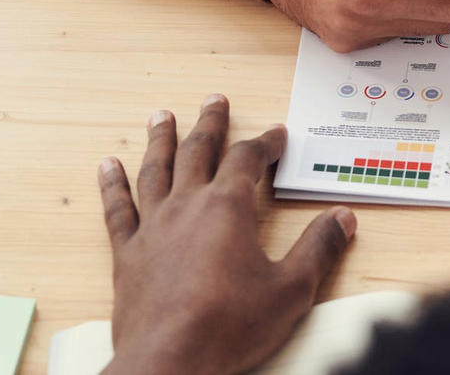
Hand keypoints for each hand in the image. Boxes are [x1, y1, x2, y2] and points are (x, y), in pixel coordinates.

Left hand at [98, 95, 356, 374]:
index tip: (277, 134)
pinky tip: (107, 166)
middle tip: (215, 100)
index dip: (266, 143)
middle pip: (198, 152)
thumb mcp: (292, 289)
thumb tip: (342, 218)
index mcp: (228, 209)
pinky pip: (117, 209)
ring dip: (161, 140)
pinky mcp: (127, 254)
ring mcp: (152, 229)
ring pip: (155, 170)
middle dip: (211, 124)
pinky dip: (112, 185)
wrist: (170, 362)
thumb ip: (318, 248)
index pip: (249, 160)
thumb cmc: (230, 326)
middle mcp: (186, 208)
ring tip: (161, 115)